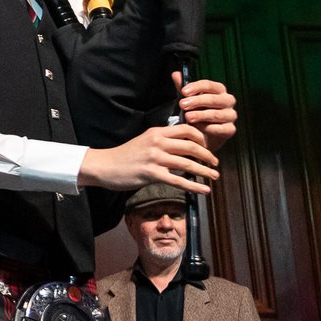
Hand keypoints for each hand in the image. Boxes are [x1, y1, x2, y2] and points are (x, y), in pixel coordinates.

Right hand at [82, 122, 215, 193]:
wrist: (105, 166)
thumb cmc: (125, 155)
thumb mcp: (144, 141)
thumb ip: (161, 141)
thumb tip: (181, 146)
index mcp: (156, 132)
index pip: (186, 129)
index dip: (201, 137)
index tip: (207, 146)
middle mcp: (157, 142)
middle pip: (191, 145)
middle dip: (207, 155)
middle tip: (215, 163)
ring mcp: (155, 158)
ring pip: (187, 163)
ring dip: (205, 171)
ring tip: (214, 176)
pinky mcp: (152, 174)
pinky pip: (179, 181)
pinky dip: (195, 186)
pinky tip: (204, 190)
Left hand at [174, 71, 237, 150]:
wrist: (203, 134)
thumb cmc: (197, 112)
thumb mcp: (189, 99)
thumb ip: (183, 88)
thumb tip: (176, 74)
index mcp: (219, 90)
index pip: (209, 85)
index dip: (196, 87)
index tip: (183, 91)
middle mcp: (228, 101)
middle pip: (213, 99)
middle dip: (197, 101)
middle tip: (182, 104)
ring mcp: (231, 115)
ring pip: (216, 114)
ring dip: (201, 115)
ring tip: (188, 117)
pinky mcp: (230, 129)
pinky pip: (220, 129)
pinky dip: (208, 128)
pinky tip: (198, 128)